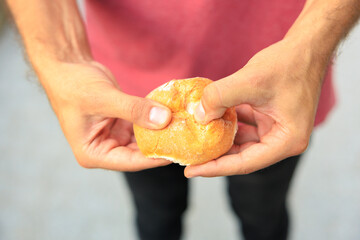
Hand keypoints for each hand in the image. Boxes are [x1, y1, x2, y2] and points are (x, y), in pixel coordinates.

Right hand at [39, 61, 171, 170]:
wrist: (67, 66)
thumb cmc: (75, 85)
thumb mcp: (105, 98)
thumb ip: (134, 110)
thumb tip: (165, 119)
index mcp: (93, 154)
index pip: (130, 162)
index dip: (155, 158)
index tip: (178, 152)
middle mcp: (104, 149)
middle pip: (139, 154)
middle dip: (160, 145)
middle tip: (186, 141)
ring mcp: (114, 137)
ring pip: (143, 140)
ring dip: (160, 133)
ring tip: (183, 129)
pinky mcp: (122, 124)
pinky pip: (142, 125)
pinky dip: (155, 120)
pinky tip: (172, 117)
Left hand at [185, 39, 327, 176]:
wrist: (307, 47)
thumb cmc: (287, 63)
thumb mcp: (250, 80)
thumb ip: (219, 98)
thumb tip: (197, 116)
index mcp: (287, 141)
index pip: (245, 163)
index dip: (215, 167)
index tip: (191, 171)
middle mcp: (284, 140)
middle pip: (243, 156)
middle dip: (216, 156)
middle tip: (189, 158)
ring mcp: (277, 130)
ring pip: (242, 142)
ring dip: (221, 139)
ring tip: (196, 140)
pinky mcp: (270, 118)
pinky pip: (245, 127)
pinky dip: (229, 124)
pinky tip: (211, 118)